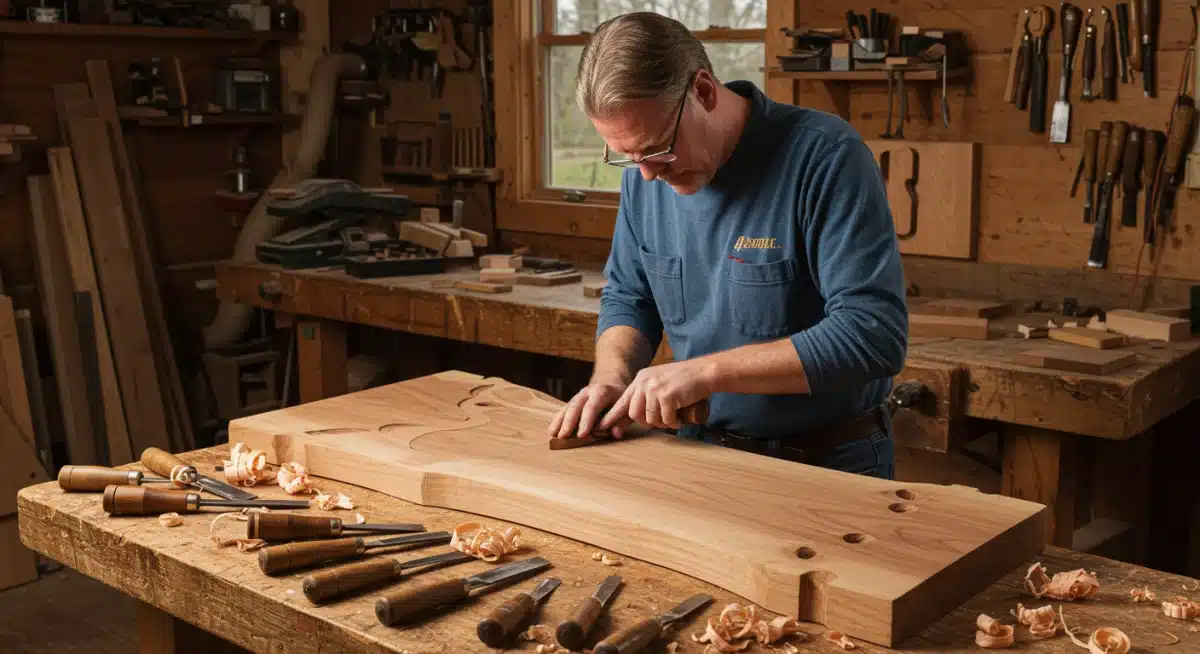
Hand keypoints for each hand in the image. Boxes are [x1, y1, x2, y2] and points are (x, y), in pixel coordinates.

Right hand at [547, 380, 631, 439]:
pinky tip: (551, 431)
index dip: (587, 421)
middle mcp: (588, 392)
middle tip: (563, 436)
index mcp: (602, 391)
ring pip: (567, 408)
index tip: (582, 435)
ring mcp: (578, 396)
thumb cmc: (620, 398)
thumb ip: (622, 421)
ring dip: (560, 422)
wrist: (611, 381)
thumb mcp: (626, 406)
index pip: (592, 406)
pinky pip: (564, 410)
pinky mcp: (573, 401)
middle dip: (569, 422)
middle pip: (576, 406)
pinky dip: (557, 420)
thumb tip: (615, 434)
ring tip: (553, 435)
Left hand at [598, 360, 714, 430]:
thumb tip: (635, 417)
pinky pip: (665, 419)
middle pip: (635, 413)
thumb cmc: (684, 380)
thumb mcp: (659, 382)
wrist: (704, 372)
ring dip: (663, 422)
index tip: (603, 427)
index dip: (613, 416)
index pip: (623, 401)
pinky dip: (673, 421)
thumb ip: (646, 396)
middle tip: (662, 419)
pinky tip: (679, 416)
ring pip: (650, 419)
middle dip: (647, 421)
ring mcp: (654, 388)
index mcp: (640, 378)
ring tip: (673, 416)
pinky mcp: (667, 396)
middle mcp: (644, 382)